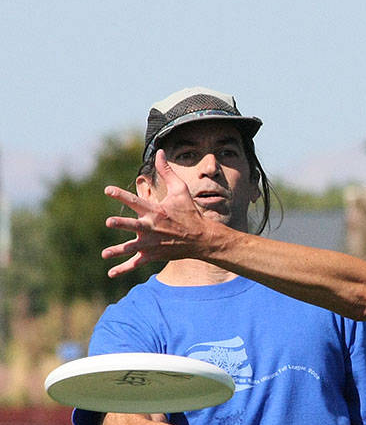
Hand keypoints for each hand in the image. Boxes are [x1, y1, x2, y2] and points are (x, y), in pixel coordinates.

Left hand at [102, 150, 206, 277]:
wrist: (201, 239)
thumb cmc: (189, 212)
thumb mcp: (180, 190)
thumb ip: (167, 172)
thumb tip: (160, 152)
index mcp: (155, 211)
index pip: (135, 201)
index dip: (121, 195)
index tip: (107, 189)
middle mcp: (151, 227)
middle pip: (134, 225)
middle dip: (122, 224)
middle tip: (110, 222)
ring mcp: (151, 243)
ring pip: (132, 247)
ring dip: (119, 251)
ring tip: (105, 254)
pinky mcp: (153, 255)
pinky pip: (136, 263)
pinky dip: (124, 269)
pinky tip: (111, 273)